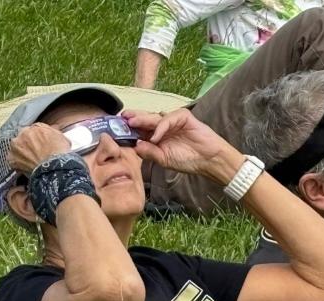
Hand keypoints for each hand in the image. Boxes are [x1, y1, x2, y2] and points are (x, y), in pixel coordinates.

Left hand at [7, 123, 71, 174]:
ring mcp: (15, 147)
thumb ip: (54, 131)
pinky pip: (14, 161)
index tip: (41, 143)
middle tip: (37, 153)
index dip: (38, 137)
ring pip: (17, 148)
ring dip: (22, 153)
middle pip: (23, 137)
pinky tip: (28, 167)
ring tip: (32, 161)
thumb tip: (54, 128)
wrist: (53, 168)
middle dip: (28, 144)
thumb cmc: (59, 154)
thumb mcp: (62, 138)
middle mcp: (22, 134)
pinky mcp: (11, 160)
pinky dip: (19, 164)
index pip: (34, 130)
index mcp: (35, 127)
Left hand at [123, 108, 242, 183]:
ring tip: (132, 123)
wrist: (208, 160)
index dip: (128, 130)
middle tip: (119, 120)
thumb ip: (150, 152)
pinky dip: (161, 127)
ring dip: (142, 120)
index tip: (115, 131)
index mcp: (156, 137)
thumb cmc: (188, 160)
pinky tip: (156, 136)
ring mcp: (172, 121)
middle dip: (131, 120)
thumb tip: (135, 146)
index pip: (140, 130)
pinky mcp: (183, 117)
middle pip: (144, 121)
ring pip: (153, 118)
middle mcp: (162, 127)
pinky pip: (168, 119)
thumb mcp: (164, 159)